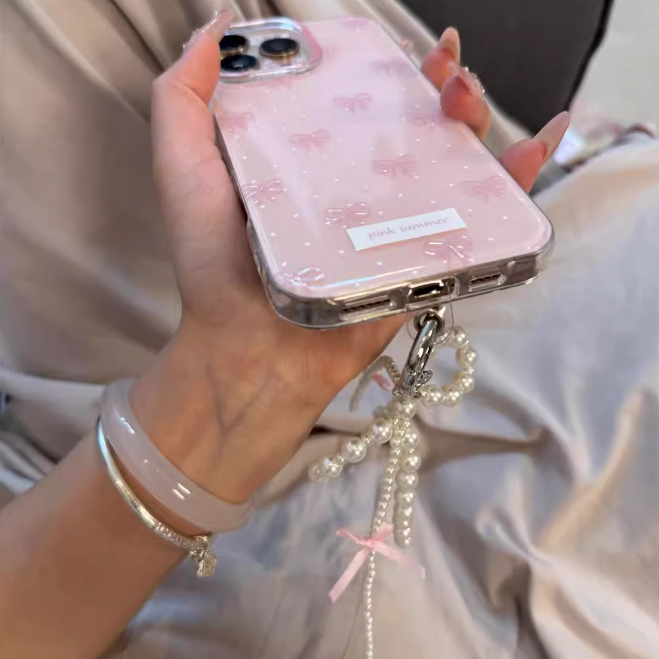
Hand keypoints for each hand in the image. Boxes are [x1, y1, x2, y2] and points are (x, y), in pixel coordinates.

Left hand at [133, 12, 568, 506]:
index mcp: (309, 162)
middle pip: (414, 128)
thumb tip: (217, 26)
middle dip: (441, 87)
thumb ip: (184, 99)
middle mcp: (355, 190)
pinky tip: (532, 151)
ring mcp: (391, 228)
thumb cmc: (214, 265)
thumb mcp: (185, 169)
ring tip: (467, 98)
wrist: (248, 349)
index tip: (397, 45)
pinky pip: (475, 224)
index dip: (385, 67)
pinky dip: (512, 187)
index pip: (358, 101)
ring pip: (451, 166)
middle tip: (445, 69)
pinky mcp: (418, 264)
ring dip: (476, 122)